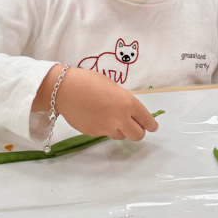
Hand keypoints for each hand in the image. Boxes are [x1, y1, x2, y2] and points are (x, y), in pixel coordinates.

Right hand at [39, 65, 159, 141]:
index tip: (153, 126)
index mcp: (128, 104)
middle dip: (139, 131)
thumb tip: (127, 111)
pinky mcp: (94, 133)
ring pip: (121, 136)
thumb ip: (123, 101)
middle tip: (135, 125)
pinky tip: (97, 116)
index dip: (151, 124)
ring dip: (121, 129)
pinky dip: (105, 128)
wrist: (64, 90)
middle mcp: (120, 119)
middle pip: (138, 135)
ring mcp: (107, 128)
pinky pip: (105, 134)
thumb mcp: (113, 87)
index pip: (146, 120)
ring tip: (111, 117)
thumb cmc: (88, 81)